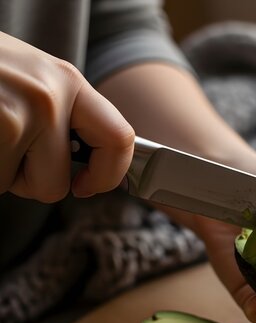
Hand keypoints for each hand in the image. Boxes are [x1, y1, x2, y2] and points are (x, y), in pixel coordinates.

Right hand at [0, 32, 133, 201]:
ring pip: (14, 186)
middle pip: (56, 184)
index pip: (119, 139)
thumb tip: (90, 160)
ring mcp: (15, 117)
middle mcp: (49, 99)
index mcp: (67, 81)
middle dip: (29, 182)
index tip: (87, 185)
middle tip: (7, 153)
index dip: (108, 175)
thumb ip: (62, 111)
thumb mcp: (32, 78)